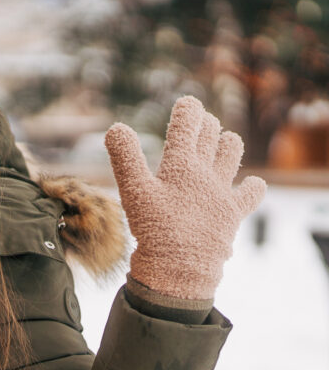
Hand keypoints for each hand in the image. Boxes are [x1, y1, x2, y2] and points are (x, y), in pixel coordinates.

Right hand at [104, 96, 265, 299]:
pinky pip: (252, 193)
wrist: (182, 267)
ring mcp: (223, 192)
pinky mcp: (233, 213)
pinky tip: (252, 183)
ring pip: (232, 155)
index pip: (187, 125)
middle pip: (211, 136)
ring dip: (229, 143)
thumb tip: (116, 127)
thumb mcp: (132, 191)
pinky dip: (253, 186)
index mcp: (181, 164)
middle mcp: (206, 173)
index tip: (187, 102)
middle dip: (206, 124)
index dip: (187, 109)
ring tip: (226, 139)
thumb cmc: (155, 227)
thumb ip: (125, 157)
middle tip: (202, 119)